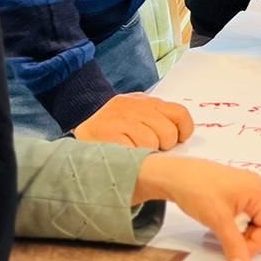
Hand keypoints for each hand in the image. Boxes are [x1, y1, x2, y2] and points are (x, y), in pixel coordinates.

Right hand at [75, 93, 194, 148]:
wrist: (78, 122)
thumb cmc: (113, 127)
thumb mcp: (137, 116)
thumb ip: (156, 122)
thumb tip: (179, 140)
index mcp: (146, 102)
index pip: (179, 114)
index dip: (183, 131)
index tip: (177, 141)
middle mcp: (135, 107)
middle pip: (167, 132)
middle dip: (163, 146)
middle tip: (151, 149)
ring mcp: (120, 119)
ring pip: (151, 142)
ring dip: (146, 153)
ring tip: (134, 153)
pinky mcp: (108, 133)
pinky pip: (133, 150)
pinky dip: (131, 158)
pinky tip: (123, 156)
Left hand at [134, 155, 260, 260]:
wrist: (171, 175)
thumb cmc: (197, 191)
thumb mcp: (218, 220)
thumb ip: (234, 246)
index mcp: (257, 191)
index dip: (256, 243)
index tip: (237, 252)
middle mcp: (254, 187)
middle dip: (246, 237)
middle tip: (227, 243)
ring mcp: (242, 188)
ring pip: (249, 219)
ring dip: (237, 231)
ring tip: (220, 232)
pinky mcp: (230, 191)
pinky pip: (239, 213)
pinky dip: (231, 223)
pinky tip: (217, 224)